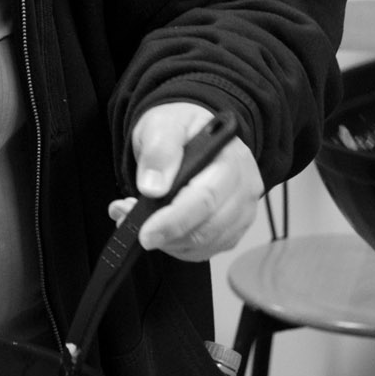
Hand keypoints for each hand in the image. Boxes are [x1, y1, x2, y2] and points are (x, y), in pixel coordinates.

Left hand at [111, 102, 262, 259]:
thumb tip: (153, 188)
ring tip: (138, 219)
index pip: (206, 199)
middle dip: (165, 233)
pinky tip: (157, 227)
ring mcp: (241, 213)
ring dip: (166, 240)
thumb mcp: (163, 125)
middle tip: (131, 223)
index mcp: (231, 160)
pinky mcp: (231, 230)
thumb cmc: (181, 128)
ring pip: (203, 245)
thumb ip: (159, 150)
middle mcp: (244, 189)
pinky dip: (174, 246)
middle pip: (207, 229)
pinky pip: (202, 250)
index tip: (146, 232)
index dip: (174, 220)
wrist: (191, 134)